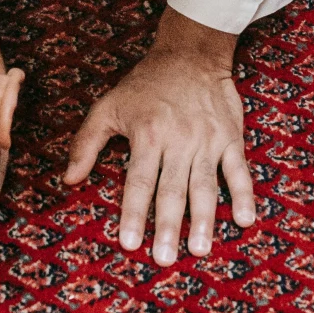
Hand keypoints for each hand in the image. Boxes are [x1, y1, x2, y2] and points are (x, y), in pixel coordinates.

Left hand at [64, 7, 255, 264]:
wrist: (191, 53)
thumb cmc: (145, 84)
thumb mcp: (109, 106)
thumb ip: (87, 143)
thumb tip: (68, 180)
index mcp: (148, 133)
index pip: (139, 181)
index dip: (133, 213)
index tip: (128, 243)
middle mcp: (179, 139)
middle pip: (172, 189)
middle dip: (168, 227)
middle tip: (163, 259)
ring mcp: (207, 139)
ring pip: (205, 185)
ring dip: (204, 219)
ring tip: (200, 249)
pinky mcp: (230, 137)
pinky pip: (238, 169)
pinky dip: (243, 195)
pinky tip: (244, 220)